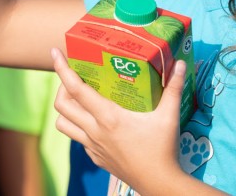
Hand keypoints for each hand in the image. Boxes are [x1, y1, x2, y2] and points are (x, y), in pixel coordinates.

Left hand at [52, 48, 186, 190]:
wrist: (159, 184)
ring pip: (64, 124)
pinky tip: (95, 121)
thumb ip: (174, 88)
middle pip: (62, 105)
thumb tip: (181, 63)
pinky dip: (80, 126)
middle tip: (75, 77)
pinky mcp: (96, 158)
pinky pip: (79, 139)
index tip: (54, 53)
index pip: (76, 89)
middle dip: (62, 87)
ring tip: (79, 99)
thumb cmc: (163, 149)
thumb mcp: (169, 116)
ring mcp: (93, 146)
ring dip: (66, 109)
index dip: (62, 69)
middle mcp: (95, 131)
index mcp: (108, 117)